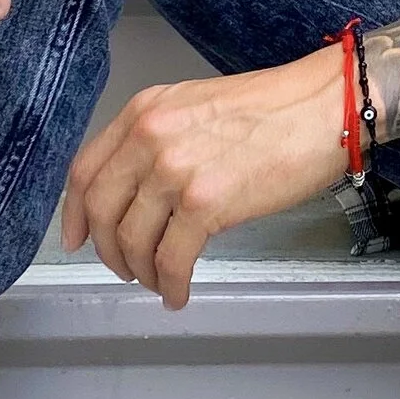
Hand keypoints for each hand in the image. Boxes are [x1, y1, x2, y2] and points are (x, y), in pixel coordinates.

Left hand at [61, 45, 350, 310]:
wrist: (324, 108)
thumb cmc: (276, 109)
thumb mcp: (197, 105)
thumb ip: (160, 139)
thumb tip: (142, 190)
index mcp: (145, 112)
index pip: (86, 169)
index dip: (74, 213)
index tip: (78, 238)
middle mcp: (150, 137)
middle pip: (101, 210)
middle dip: (109, 251)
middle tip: (125, 270)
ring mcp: (175, 171)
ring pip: (132, 241)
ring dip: (141, 272)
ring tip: (159, 282)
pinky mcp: (205, 204)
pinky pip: (171, 260)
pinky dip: (170, 284)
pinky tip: (179, 293)